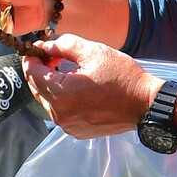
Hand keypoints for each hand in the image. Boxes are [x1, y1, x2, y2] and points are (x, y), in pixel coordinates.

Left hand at [24, 34, 158, 137]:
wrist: (145, 105)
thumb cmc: (122, 77)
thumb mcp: (94, 52)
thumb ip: (64, 45)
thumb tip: (45, 46)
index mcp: (60, 94)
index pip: (31, 73)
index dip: (32, 57)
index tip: (38, 48)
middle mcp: (59, 114)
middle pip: (36, 88)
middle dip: (40, 70)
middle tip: (53, 56)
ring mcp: (67, 125)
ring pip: (47, 101)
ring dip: (50, 85)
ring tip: (67, 71)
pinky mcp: (76, 131)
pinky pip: (60, 112)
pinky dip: (62, 99)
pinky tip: (77, 88)